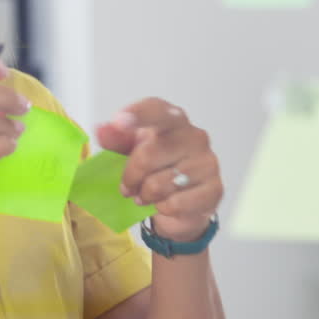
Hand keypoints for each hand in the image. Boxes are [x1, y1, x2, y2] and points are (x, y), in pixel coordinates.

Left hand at [95, 98, 223, 241]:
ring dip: (145, 195)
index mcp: (173, 120)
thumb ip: (117, 139)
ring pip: (159, 184)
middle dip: (130, 177)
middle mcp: (194, 136)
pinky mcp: (214, 189)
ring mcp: (207, 162)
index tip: (118, 122)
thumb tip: (103, 129)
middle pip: (148, 155)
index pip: (157, 110)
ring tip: (147, 195)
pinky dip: (162, 208)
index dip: (137, 114)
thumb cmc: (156, 170)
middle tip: (128, 187)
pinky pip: (175, 203)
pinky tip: (166, 204)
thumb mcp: (131, 151)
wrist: (181, 205)